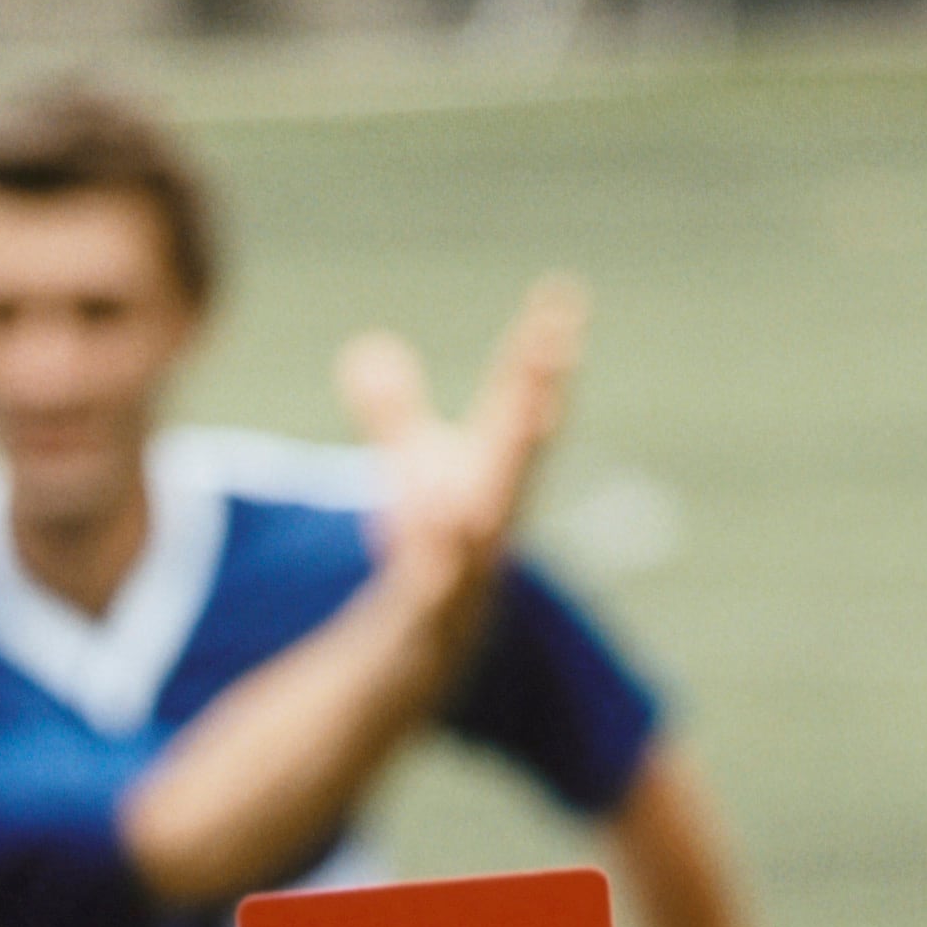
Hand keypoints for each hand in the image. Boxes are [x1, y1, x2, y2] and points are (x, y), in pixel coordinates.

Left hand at [340, 278, 588, 642]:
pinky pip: (447, 572)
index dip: (542, 342)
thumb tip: (363, 350)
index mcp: (498, 462)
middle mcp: (499, 500)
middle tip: (556, 342)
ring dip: (508, 467)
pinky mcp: (444, 596)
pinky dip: (449, 551)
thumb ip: (392, 408)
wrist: (436, 635)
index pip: (520, 391)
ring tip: (526, 415)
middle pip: (523, 438)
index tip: (563, 291)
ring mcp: (477, 550)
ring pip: (495, 503)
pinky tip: (444, 524)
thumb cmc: (437, 543)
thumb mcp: (411, 464)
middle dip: (540, 390)